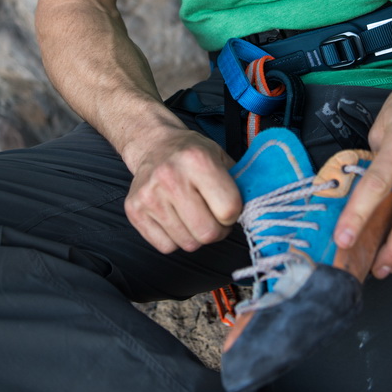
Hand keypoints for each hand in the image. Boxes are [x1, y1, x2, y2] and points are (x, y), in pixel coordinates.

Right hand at [124, 129, 240, 253]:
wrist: (153, 145)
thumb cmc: (191, 154)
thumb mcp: (220, 157)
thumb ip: (239, 184)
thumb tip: (257, 211)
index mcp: (197, 161)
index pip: (229, 210)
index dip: (234, 213)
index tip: (228, 205)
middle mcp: (170, 177)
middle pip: (208, 233)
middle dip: (217, 230)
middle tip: (213, 216)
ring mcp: (150, 196)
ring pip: (188, 244)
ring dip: (196, 235)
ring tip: (193, 214)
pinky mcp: (135, 211)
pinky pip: (166, 247)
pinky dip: (175, 239)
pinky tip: (175, 218)